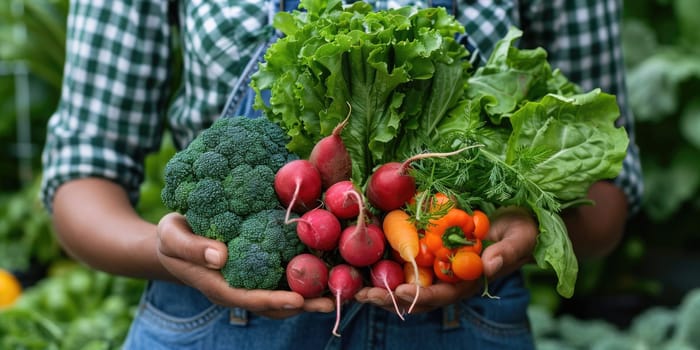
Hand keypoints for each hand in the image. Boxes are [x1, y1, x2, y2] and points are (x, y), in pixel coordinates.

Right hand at [156, 212, 334, 318]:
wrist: (176, 234)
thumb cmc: (172, 235)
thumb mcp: (172, 236)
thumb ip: (192, 248)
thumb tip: (221, 257)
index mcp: (219, 285)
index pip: (249, 298)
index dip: (273, 300)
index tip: (298, 300)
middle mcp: (240, 287)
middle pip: (274, 302)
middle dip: (303, 304)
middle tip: (333, 302)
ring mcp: (251, 279)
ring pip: (283, 290)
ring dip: (311, 292)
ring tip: (340, 289)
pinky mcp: (260, 264)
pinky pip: (284, 272)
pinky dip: (306, 272)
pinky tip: (328, 266)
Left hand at [355, 206, 537, 313]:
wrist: (517, 217)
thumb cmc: (522, 230)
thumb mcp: (520, 238)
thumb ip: (506, 252)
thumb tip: (489, 265)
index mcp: (467, 280)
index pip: (441, 295)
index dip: (419, 296)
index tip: (398, 292)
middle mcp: (448, 277)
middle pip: (415, 295)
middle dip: (388, 298)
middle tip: (363, 295)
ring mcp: (436, 264)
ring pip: (405, 280)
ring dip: (381, 285)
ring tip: (356, 287)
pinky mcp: (428, 247)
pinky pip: (404, 258)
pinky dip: (385, 260)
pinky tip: (364, 259)